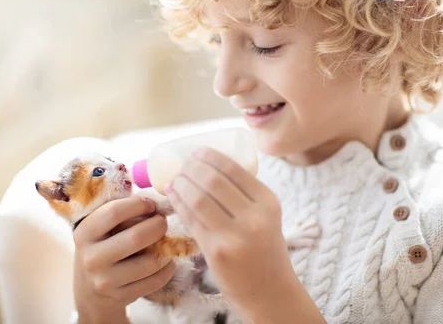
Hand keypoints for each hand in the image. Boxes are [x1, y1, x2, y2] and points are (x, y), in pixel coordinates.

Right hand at [73, 196, 175, 323]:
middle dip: (158, 226)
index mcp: (84, 233)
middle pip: (136, 237)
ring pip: (151, 261)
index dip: (138, 204)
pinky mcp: (121, 297)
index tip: (151, 204)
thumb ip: (120, 213)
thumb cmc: (101, 248)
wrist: (90, 291)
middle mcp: (92, 258)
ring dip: (166, 249)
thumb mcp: (99, 229)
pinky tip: (165, 260)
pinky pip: (156, 280)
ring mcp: (105, 281)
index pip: (114, 212)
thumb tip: (156, 199)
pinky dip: (168, 267)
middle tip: (162, 222)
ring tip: (165, 242)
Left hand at [166, 147, 322, 322]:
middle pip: (213, 180)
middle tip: (183, 165)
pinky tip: (172, 196)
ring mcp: (234, 235)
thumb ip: (245, 195)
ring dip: (181, 184)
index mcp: (268, 202)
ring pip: (198, 198)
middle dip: (192, 167)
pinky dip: (178, 203)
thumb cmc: (264, 249)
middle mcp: (254, 217)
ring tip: (175, 179)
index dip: (210, 156)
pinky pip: (191, 219)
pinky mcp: (215, 250)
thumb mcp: (265, 217)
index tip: (197, 152)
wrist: (269, 291)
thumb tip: (209, 166)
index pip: (234, 169)